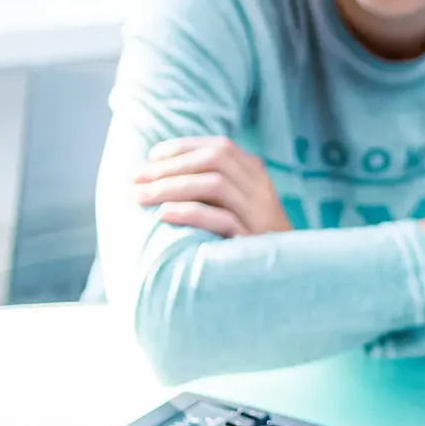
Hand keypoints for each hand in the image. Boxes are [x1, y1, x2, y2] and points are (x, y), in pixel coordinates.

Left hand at [132, 137, 290, 238]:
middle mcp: (260, 190)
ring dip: (172, 186)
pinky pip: (221, 219)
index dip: (183, 148)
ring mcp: (259, 214)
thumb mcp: (239, 207)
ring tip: (141, 196)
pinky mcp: (253, 241)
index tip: (151, 157)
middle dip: (170, 166)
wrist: (289, 278)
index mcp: (256, 176)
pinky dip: (189, 212)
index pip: (220, 147)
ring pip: (216, 184)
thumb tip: (164, 173)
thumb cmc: (249, 241)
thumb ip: (215, 187)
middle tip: (135, 178)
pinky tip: (164, 215)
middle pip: (216, 159)